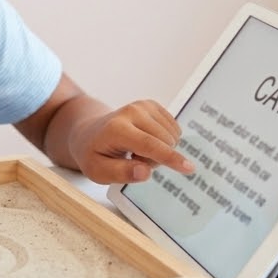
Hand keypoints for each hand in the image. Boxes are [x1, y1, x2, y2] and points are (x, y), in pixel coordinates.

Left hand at [69, 100, 196, 183]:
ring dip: (160, 149)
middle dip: (156, 159)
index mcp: (116, 129)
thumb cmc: (94, 154)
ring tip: (137, 150)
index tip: (189, 168)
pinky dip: (164, 139)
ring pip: (171, 135)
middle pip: (164, 142)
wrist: (88, 132)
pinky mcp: (150, 104)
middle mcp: (131, 112)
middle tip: (133, 159)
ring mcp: (142, 105)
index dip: (170, 158)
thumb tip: (145, 172)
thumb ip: (121, 173)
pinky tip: (146, 140)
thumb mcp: (98, 172)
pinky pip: (173, 128)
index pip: (149, 145)